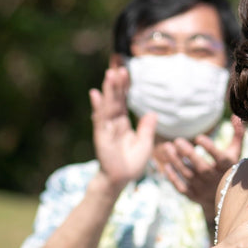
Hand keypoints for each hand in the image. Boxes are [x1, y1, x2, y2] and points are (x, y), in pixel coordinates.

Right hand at [90, 65, 154, 186]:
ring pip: (108, 106)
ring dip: (109, 90)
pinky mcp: (102, 136)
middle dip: (117, 84)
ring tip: (110, 74)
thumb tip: (152, 112)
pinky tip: (95, 94)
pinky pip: (100, 119)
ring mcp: (106, 128)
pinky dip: (98, 106)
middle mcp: (113, 123)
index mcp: (123, 123)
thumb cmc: (131, 163)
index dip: (125, 88)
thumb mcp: (145, 143)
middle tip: (119, 67)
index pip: (123, 101)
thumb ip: (147, 128)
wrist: (120, 179)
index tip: (126, 72)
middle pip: (115, 100)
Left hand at [156, 117, 246, 215]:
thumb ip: (237, 135)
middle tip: (177, 140)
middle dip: (189, 154)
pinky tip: (167, 165)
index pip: (220, 159)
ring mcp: (205, 190)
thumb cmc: (229, 169)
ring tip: (167, 147)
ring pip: (189, 175)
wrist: (225, 199)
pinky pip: (182, 187)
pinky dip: (174, 177)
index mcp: (228, 168)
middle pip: (202, 168)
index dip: (210, 148)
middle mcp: (217, 180)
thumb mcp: (235, 153)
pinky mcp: (194, 196)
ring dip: (177, 162)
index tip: (199, 137)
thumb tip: (235, 116)